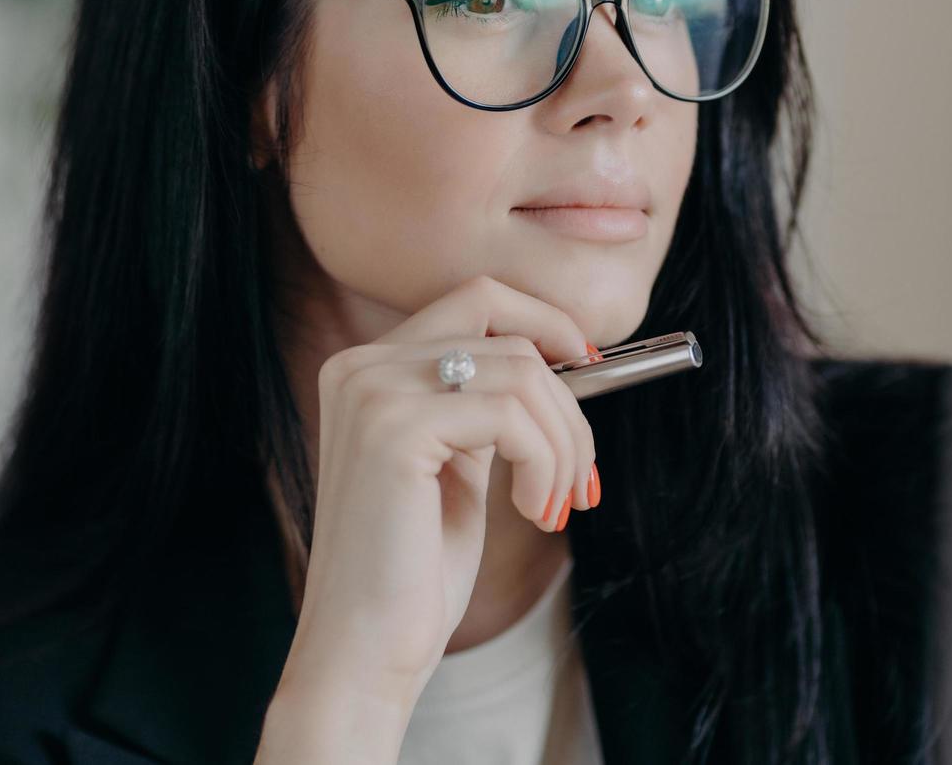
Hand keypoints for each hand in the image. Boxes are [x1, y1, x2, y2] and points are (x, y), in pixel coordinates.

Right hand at [256, 275, 598, 761]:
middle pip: (504, 324)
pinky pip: (512, 414)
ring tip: (556, 503)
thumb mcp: (457, 466)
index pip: (478, 300)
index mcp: (368, 368)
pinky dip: (544, 463)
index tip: (590, 367)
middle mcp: (360, 365)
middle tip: (582, 469)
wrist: (364, 650)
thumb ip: (486, 407)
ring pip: (522, 370)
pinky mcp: (394, 428)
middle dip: (566, 393)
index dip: (546, 322)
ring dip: (563, 443)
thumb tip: (565, 360)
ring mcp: (372, 391)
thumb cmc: (414, 569)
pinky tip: (534, 511)